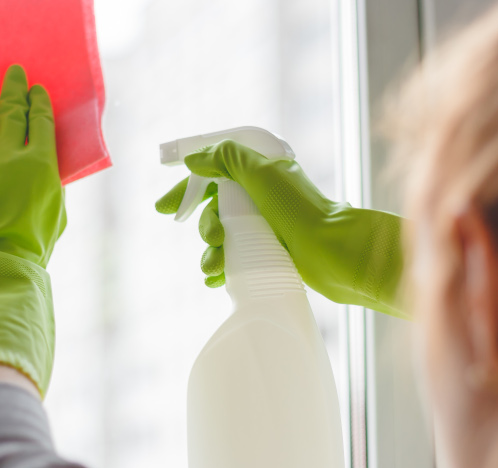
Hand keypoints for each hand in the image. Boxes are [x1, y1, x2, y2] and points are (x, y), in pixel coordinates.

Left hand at [0, 65, 64, 396]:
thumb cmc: (34, 244)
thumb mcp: (57, 213)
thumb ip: (52, 187)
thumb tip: (47, 172)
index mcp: (41, 164)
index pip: (41, 122)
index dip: (39, 102)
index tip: (36, 88)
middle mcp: (11, 154)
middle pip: (11, 111)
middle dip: (12, 88)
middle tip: (11, 72)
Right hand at [156, 140, 407, 317]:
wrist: (334, 252)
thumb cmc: (300, 210)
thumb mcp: (261, 173)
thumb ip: (226, 158)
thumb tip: (194, 159)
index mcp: (260, 172)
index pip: (213, 174)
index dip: (186, 189)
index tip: (162, 208)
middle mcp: (262, 197)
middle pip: (214, 209)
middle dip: (204, 224)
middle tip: (211, 238)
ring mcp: (266, 226)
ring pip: (223, 236)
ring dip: (211, 251)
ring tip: (215, 265)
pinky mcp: (269, 253)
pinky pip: (235, 259)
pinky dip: (221, 268)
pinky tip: (214, 279)